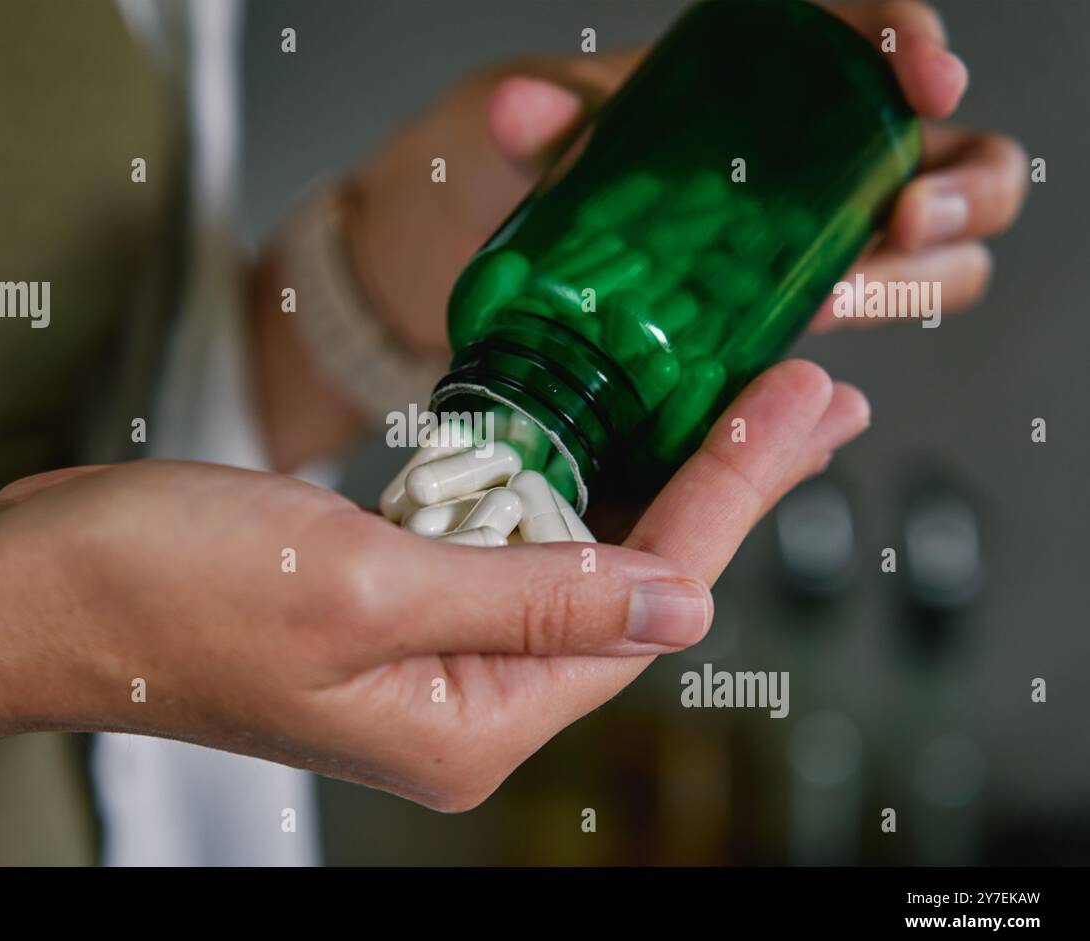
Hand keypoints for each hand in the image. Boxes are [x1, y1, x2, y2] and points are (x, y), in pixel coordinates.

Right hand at [0, 360, 862, 810]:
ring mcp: (429, 653)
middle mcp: (464, 701)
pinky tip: (612, 439)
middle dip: (715, 482)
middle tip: (807, 396)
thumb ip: (530, 597)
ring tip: (739, 404)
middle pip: (628, 582)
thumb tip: (676, 604)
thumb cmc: (168, 590)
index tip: (796, 411)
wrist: (37, 587)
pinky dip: (563, 483)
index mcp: (470, 722)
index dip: (729, 499)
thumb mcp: (365, 586)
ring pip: (576, 556)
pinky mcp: (393, 603)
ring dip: (649, 474)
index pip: (641, 605)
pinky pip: (509, 543)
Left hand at [349, 0, 1028, 348]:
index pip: (874, 47)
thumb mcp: (540, 139)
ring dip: (914, 281)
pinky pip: (851, 335)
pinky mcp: (783, 323)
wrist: (499, 269)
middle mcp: (818, 165)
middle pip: (954, 163)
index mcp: (772, 83)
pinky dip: (845, 357)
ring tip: (841, 303)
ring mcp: (812, 248)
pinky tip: (817, 376)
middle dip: (957, 190)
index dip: (915, 52)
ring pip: (932, 258)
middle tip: (904, 217)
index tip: (924, 76)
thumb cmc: (537, 178)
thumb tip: (521, 111)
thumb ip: (545, 125)